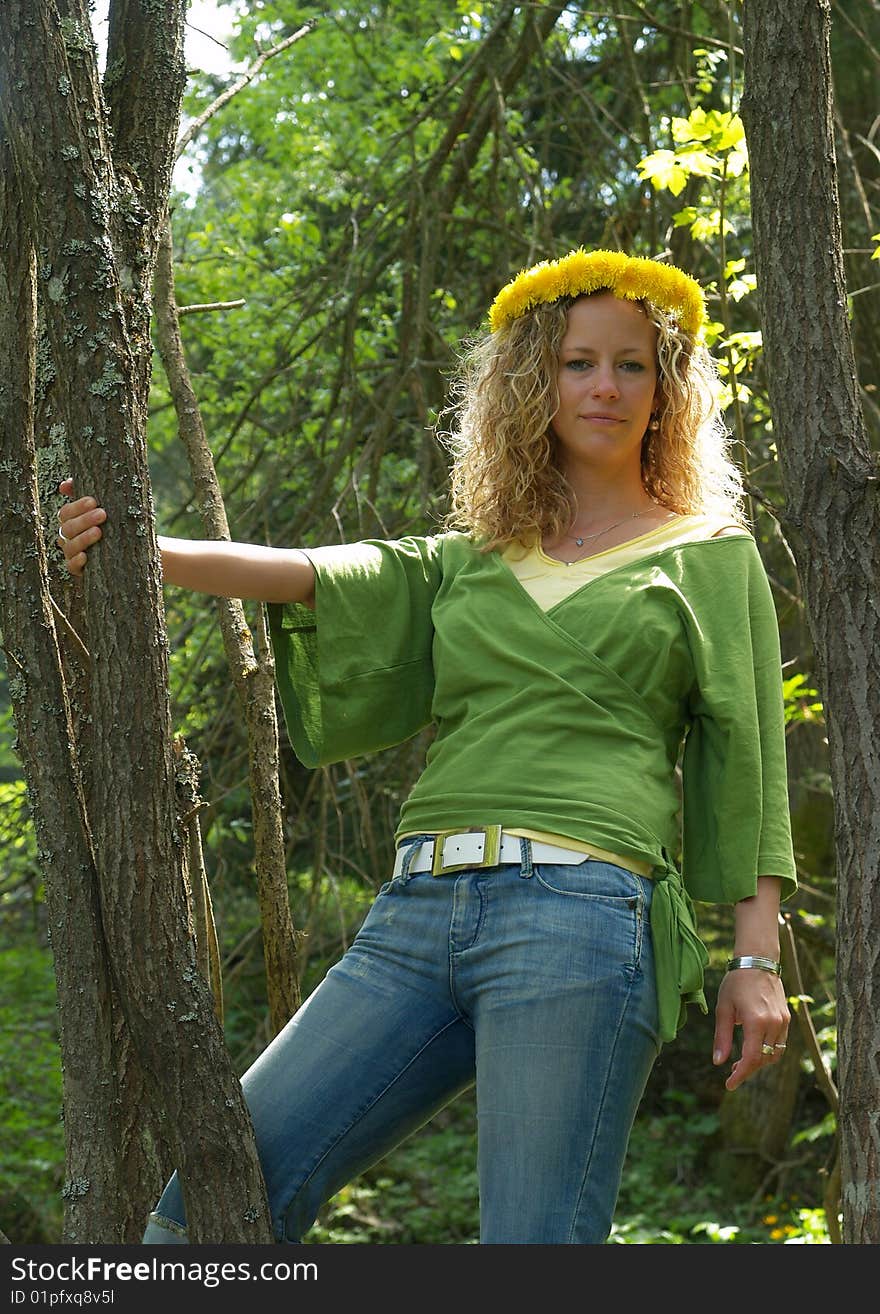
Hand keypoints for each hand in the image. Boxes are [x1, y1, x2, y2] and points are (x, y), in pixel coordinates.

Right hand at [57, 478, 106, 575]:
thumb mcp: (106, 506)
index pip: (66, 512)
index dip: (77, 506)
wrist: (132, 555)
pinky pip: (72, 567)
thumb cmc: (114, 525)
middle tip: (102, 514)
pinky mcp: (80, 571)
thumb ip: (88, 491)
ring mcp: (73, 554)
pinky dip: (76, 562)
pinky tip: (85, 556)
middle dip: (84, 520)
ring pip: (69, 547)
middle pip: (68, 527)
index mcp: (71, 521)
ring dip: (83, 538)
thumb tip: (65, 485)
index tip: (93, 501)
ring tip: (99, 532)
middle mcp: (68, 538)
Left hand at [712, 968, 789, 1091]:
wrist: (758, 961)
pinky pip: (780, 1043)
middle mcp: (773, 1024)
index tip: (729, 1085)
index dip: (740, 1074)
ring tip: (741, 1061)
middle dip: (748, 1069)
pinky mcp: (787, 1018)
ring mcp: (783, 1021)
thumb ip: (721, 1037)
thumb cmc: (736, 983)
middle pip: (764, 1060)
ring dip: (759, 1062)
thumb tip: (718, 1062)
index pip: (751, 1059)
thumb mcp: (723, 1008)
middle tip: (731, 1072)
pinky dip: (768, 1051)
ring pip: (774, 1054)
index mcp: (756, 1022)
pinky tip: (753, 1048)